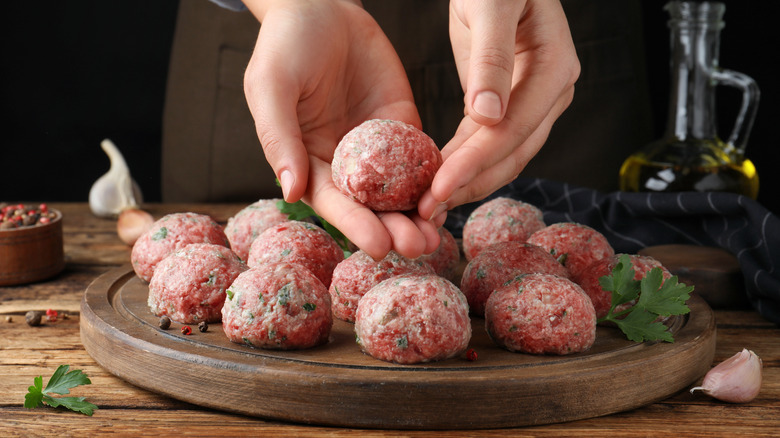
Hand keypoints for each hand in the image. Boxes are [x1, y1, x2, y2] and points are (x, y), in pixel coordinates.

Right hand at [242, 0, 441, 258]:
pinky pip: (422, 156)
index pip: (333, 203)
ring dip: (419, 213)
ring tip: (437, 234)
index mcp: (307, 162)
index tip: (378, 246)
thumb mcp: (272, 87)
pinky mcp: (403, 127)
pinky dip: (436, 177)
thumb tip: (289, 191)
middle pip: (371, 206)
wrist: (320, 7)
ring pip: (400, 190)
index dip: (355, 225)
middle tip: (419, 246)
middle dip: (394, 228)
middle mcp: (343, 164)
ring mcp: (377, 148)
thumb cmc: (285, 46)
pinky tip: (452, 193)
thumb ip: (279, 137)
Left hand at [418, 0, 579, 219]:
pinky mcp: (513, 104)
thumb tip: (488, 116)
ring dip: (468, 183)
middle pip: (513, 153)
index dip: (475, 163)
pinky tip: (439, 180)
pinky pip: (491, 143)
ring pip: (505, 156)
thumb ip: (491, 58)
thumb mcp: (491, 6)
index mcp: (553, 69)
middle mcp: (552, 92)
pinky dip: (466, 164)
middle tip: (426, 212)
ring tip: (428, 207)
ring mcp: (536, 102)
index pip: (513, 130)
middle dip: (469, 184)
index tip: (438, 188)